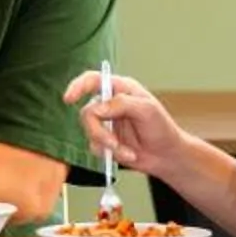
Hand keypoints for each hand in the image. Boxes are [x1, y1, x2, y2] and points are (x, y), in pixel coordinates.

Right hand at [64, 68, 182, 176]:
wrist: (166, 157)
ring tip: (128, 152)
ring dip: (108, 145)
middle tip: (113, 143)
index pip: (93, 80)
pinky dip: (111, 154)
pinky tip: (128, 155)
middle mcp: (110, 104)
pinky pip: (94, 146)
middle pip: (87, 113)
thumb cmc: (162, 128)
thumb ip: (122, 104)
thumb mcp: (147, 110)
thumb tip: (97, 108)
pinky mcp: (105, 140)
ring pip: (89, 132)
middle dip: (99, 132)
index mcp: (121, 89)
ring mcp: (106, 123)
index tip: (69, 98)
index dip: (78, 86)